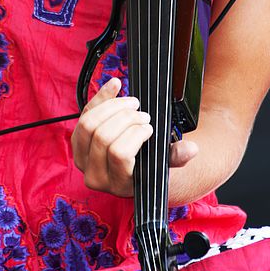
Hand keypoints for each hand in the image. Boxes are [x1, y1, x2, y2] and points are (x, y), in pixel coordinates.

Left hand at [71, 78, 198, 196]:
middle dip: (125, 118)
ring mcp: (82, 159)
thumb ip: (177, 157)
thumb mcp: (166, 164)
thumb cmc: (153, 167)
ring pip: (88, 124)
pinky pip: (84, 114)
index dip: (135, 135)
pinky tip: (115, 86)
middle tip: (143, 114)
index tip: (149, 127)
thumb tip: (191, 149)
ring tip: (133, 104)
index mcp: (119, 184)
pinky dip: (100, 98)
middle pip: (102, 136)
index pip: (119, 155)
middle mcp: (96, 176)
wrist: (139, 171)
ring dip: (112, 107)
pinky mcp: (78, 142)